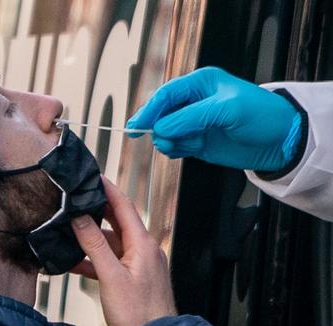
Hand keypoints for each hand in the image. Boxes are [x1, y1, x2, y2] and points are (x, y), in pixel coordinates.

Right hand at [69, 178, 176, 325]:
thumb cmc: (138, 312)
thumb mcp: (110, 275)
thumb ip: (94, 245)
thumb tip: (80, 219)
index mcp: (142, 244)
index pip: (124, 207)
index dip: (108, 190)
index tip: (94, 178)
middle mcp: (144, 250)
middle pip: (119, 223)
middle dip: (98, 211)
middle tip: (78, 201)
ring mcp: (140, 264)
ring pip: (114, 243)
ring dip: (93, 239)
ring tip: (71, 234)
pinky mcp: (134, 278)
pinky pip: (113, 261)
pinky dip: (96, 259)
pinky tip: (79, 263)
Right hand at [126, 67, 301, 171]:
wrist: (279, 141)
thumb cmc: (260, 116)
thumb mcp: (226, 110)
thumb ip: (190, 119)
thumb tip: (159, 129)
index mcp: (200, 84)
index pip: (166, 95)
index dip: (149, 109)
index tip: (136, 126)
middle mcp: (193, 102)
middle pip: (160, 114)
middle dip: (157, 127)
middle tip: (158, 139)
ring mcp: (193, 123)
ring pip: (164, 132)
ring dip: (169, 141)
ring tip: (187, 145)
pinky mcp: (196, 142)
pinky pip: (173, 146)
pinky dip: (175, 150)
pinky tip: (189, 149)